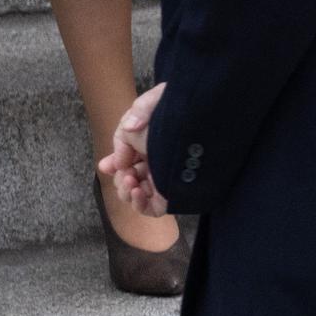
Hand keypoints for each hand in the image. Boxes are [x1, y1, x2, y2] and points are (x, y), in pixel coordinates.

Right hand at [97, 83, 169, 216]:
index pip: (126, 161)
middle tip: (126, 172)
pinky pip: (152, 209)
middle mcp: (156, 163)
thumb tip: (118, 153)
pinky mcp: (174, 194)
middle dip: (119, 179)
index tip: (107, 166)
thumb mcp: (145, 107)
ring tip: (131, 179)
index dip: (113, 165)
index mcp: (148, 144)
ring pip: (136, 196)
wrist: (209, 113)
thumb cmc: (177, 107)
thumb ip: (126, 129)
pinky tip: (138, 191)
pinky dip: (139, 204)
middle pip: (128, 181)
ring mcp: (165, 179)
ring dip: (125, 191)